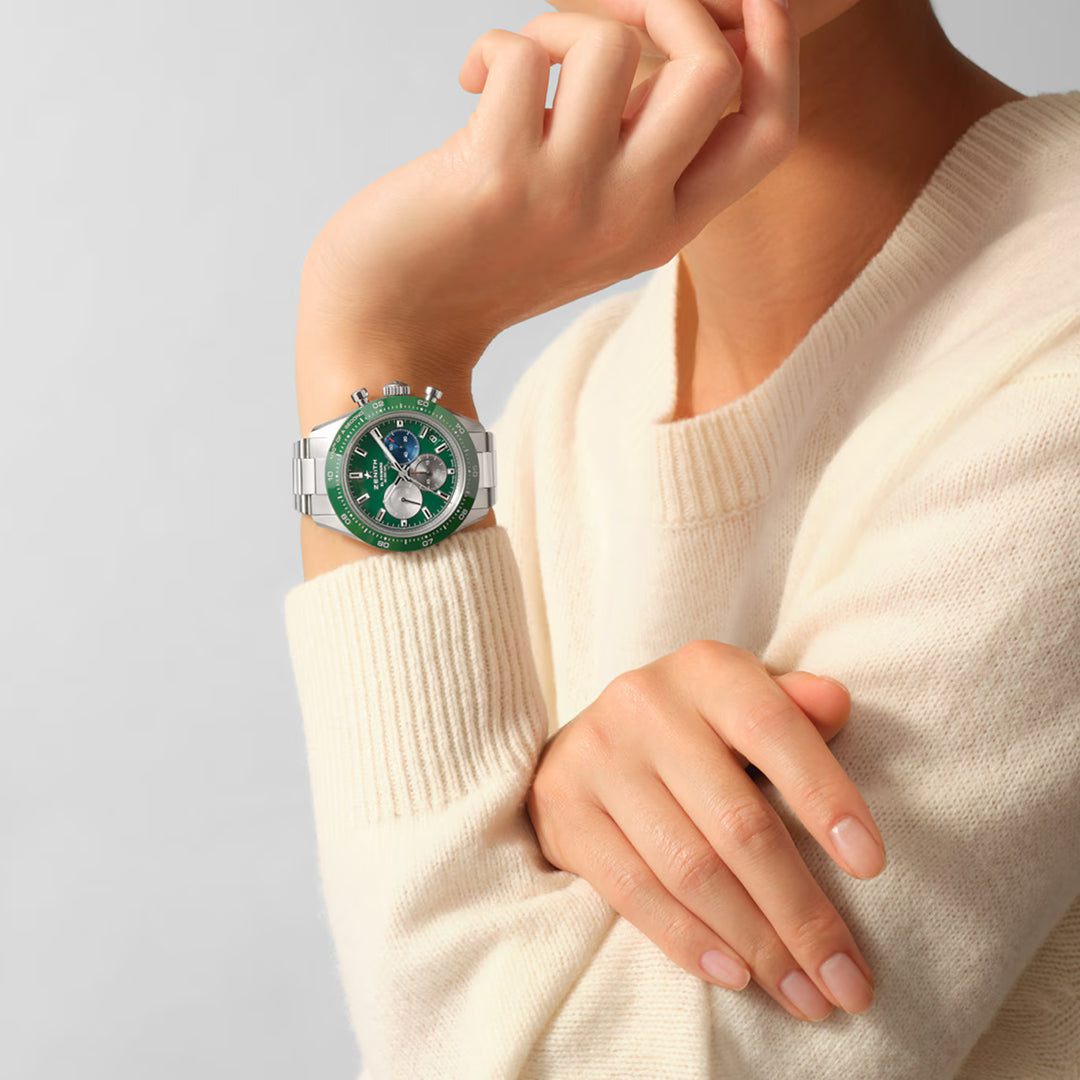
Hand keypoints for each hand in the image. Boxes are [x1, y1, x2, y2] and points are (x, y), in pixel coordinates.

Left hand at [296, 0, 797, 386]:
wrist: (394, 327)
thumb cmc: (484, 259)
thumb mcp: (588, 220)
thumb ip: (639, 151)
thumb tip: (670, 40)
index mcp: (664, 230)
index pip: (769, 133)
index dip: (777, 49)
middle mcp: (631, 218)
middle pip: (715, 71)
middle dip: (674, 3)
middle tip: (613, 16)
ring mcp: (568, 199)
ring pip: (613, 44)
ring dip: (562, 23)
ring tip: (519, 67)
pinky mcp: (498, 176)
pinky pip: (523, 54)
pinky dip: (493, 48)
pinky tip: (471, 83)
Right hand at [525, 640, 885, 1021]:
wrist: (587, 742)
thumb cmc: (694, 729)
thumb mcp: (744, 702)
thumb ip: (794, 707)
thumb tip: (837, 704)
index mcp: (707, 670)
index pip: (773, 728)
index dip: (824, 794)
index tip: (872, 865)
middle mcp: (646, 703)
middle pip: (737, 821)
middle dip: (801, 912)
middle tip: (847, 980)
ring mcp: (598, 756)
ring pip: (689, 867)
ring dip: (756, 944)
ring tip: (805, 995)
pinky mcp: (562, 807)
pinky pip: (632, 889)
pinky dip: (688, 941)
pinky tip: (736, 975)